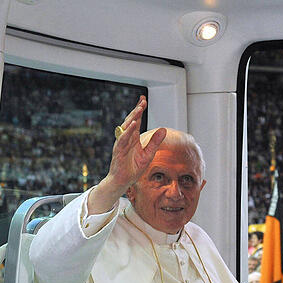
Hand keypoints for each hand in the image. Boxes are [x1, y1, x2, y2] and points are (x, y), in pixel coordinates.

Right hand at [89, 96, 166, 212]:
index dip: (139, 110)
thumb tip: (164, 129)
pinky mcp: (118, 151)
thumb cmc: (133, 168)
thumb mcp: (148, 154)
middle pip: (131, 121)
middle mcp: (126, 139)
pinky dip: (127, 132)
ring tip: (139, 109)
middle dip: (136, 110)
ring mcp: (121, 144)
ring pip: (126, 128)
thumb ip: (155, 142)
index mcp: (133, 138)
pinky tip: (133, 125)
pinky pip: (122, 139)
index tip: (143, 100)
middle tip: (142, 101)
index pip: (136, 121)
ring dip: (132, 118)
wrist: (123, 181)